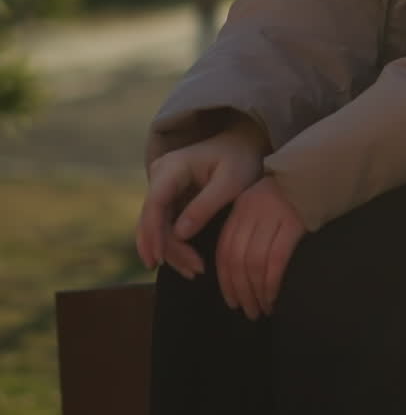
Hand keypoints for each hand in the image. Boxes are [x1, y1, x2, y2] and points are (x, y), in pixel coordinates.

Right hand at [135, 123, 265, 279]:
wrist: (242, 144)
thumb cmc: (240, 159)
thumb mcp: (230, 182)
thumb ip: (205, 206)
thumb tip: (179, 234)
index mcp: (173, 166)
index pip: (155, 203)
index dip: (154, 233)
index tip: (160, 259)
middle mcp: (160, 175)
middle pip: (153, 219)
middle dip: (168, 249)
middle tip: (194, 271)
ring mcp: (162, 186)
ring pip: (156, 226)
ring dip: (171, 251)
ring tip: (194, 271)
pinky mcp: (169, 197)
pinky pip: (164, 224)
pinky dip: (174, 244)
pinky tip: (188, 261)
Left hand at [214, 175, 307, 318]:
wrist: (318, 173)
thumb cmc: (289, 196)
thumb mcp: (261, 206)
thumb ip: (247, 231)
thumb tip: (238, 272)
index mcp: (240, 209)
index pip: (224, 250)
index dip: (226, 280)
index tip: (232, 302)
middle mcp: (252, 212)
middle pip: (237, 259)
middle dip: (240, 291)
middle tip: (248, 312)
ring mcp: (272, 216)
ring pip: (254, 262)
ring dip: (256, 292)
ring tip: (262, 309)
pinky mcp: (293, 222)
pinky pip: (276, 259)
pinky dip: (271, 283)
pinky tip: (274, 297)